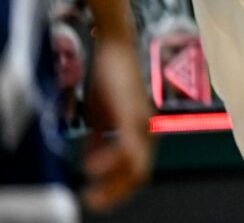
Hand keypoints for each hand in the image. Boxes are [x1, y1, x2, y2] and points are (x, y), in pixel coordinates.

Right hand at [82, 37, 151, 211]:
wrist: (117, 46)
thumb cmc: (111, 78)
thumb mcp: (103, 114)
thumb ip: (101, 139)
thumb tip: (91, 163)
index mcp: (142, 132)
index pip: (138, 170)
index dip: (119, 189)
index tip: (98, 198)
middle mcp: (147, 129)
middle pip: (140, 174)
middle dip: (115, 192)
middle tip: (92, 201)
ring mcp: (141, 120)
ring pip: (137, 164)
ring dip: (111, 182)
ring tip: (90, 190)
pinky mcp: (130, 111)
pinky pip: (127, 144)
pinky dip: (109, 161)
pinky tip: (90, 166)